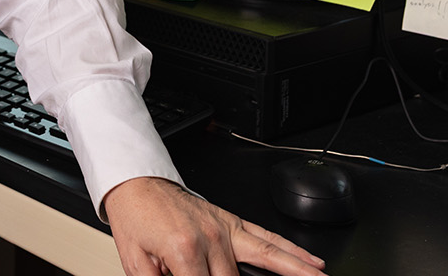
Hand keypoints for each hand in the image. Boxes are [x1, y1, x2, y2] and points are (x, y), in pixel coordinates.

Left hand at [103, 177, 325, 275]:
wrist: (135, 181)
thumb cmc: (134, 218)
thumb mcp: (136, 262)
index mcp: (185, 252)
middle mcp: (211, 239)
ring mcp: (226, 229)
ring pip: (270, 260)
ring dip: (297, 273)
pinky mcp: (232, 222)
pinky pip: (267, 238)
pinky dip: (292, 251)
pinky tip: (313, 264)